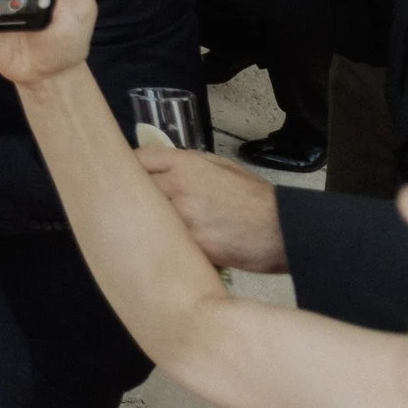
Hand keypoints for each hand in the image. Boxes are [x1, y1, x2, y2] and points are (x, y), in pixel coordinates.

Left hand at [137, 146, 287, 271]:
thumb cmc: (255, 198)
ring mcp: (183, 218)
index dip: (130, 168)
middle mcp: (178, 187)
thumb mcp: (223, 166)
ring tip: (146, 229)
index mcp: (185, 165)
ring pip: (146, 217)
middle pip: (135, 188)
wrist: (281, 230)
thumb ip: (189, 163)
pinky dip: (163, 244)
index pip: (138, 159)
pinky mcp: (191, 245)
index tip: (126, 176)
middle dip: (133, 197)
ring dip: (145, 223)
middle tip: (130, 207)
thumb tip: (162, 165)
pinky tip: (166, 248)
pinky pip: (166, 242)